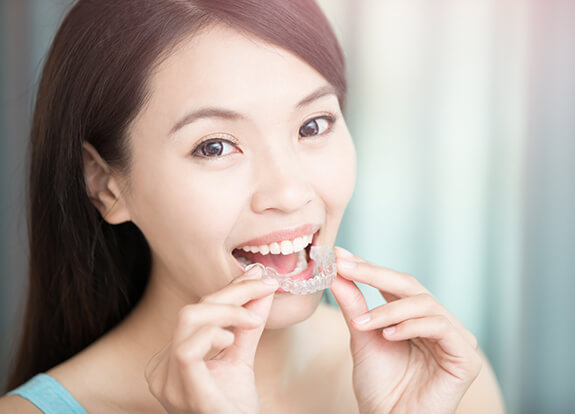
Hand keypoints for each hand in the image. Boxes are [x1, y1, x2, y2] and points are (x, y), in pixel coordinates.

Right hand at [144, 266, 277, 413]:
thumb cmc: (235, 408)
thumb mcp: (241, 358)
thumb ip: (248, 325)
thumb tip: (262, 287)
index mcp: (171, 358)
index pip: (197, 311)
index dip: (229, 290)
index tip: (259, 277)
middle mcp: (162, 368)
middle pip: (192, 310)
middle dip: (231, 293)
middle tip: (264, 287)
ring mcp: (167, 382)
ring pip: (188, 320)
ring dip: (226, 310)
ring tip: (252, 320)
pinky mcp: (182, 391)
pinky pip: (187, 349)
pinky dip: (213, 334)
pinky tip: (231, 339)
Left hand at [330, 247, 480, 413]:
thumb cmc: (378, 385)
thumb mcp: (362, 336)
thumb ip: (354, 304)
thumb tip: (337, 271)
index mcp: (414, 316)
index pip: (393, 283)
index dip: (368, 267)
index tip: (340, 256)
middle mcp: (437, 322)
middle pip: (410, 285)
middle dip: (375, 274)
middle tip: (347, 268)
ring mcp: (455, 338)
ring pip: (424, 303)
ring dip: (389, 310)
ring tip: (363, 323)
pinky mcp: (466, 357)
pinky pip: (440, 326)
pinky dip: (411, 326)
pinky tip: (388, 335)